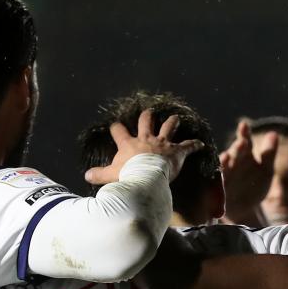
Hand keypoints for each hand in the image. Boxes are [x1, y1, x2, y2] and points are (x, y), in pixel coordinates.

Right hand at [84, 109, 204, 185]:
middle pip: (145, 121)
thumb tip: (86, 176)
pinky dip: (194, 145)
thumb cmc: (128, 175)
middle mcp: (146, 139)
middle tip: (148, 112)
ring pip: (168, 127)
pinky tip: (201, 144)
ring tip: (176, 118)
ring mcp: (162, 143)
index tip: (115, 126)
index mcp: (129, 144)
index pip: (119, 131)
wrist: (146, 176)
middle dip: (147, 116)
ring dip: (172, 122)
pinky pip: (188, 146)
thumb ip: (99, 175)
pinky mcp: (176, 150)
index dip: (117, 128)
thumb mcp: (111, 175)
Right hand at [219, 120, 278, 221]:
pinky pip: (217, 183)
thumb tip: (274, 133)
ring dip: (224, 162)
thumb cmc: (254, 186)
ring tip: (226, 157)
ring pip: (223, 166)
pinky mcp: (219, 189)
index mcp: (245, 155)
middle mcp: (233, 162)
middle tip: (241, 143)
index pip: (245, 141)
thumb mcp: (266, 170)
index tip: (244, 125)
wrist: (246, 210)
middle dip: (237, 148)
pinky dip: (217, 180)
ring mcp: (225, 175)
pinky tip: (218, 178)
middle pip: (235, 153)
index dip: (244, 133)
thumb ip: (269, 153)